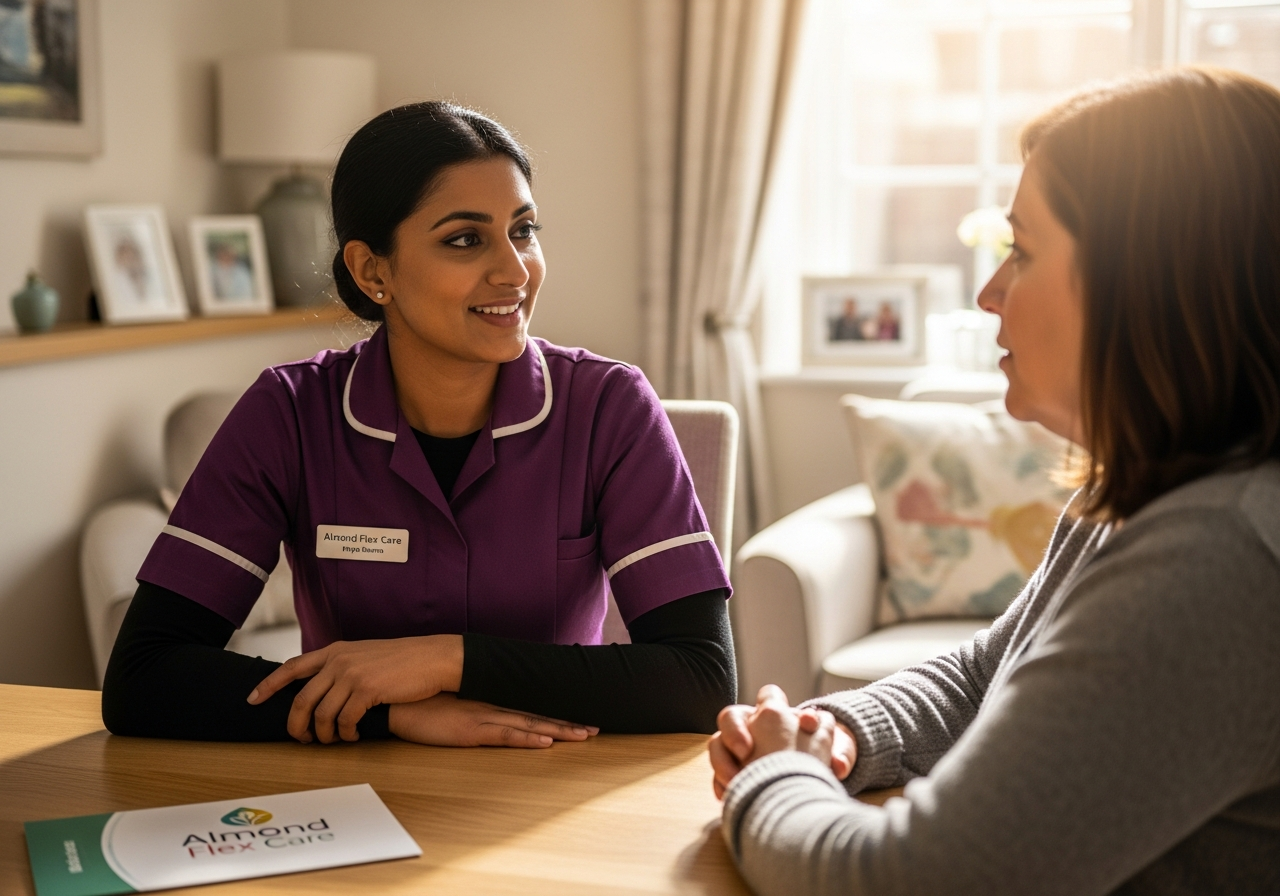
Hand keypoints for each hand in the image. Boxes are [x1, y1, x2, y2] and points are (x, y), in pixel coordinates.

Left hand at [247, 635, 463, 743]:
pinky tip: (355, 735)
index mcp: (335, 650)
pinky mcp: (366, 690)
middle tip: (301, 739)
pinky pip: (345, 721)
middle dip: (296, 725)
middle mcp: (338, 660)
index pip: (291, 667)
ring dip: (324, 735)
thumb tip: (323, 689)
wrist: (432, 658)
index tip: (252, 699)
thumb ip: (342, 666)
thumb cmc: (403, 660)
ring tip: (335, 740)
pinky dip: (346, 734)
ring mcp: (351, 674)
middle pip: (300, 700)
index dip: (268, 685)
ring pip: (321, 715)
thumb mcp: (365, 654)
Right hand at [388, 693, 596, 746]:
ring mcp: (482, 718)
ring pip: (528, 725)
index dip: (554, 715)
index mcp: (487, 701)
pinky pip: (504, 736)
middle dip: (566, 723)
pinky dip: (527, 739)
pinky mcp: (469, 731)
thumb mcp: (450, 706)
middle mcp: (490, 707)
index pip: (528, 708)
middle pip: (536, 715)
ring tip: (583, 735)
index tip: (578, 719)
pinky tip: (545, 743)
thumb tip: (484, 714)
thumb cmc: (419, 703)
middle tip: (594, 729)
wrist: (394, 700)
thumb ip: (469, 708)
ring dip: (557, 730)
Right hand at [708, 685, 856, 798]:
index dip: (771, 705)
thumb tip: (840, 766)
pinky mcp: (733, 780)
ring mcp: (738, 755)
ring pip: (717, 747)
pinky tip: (729, 797)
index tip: (795, 724)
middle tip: (745, 752)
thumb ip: (841, 757)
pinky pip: (718, 778)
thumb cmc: (822, 767)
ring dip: (722, 763)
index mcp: (776, 717)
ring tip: (734, 784)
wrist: (808, 798)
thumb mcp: (836, 758)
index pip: (769, 697)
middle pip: (731, 717)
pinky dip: (722, 787)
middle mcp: (752, 730)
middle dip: (735, 732)